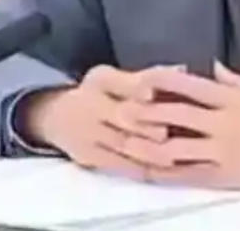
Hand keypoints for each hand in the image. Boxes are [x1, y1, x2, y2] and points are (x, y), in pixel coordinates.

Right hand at [20, 65, 171, 178]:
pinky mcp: (87, 156)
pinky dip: (138, 167)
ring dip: (147, 150)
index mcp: (100, 80)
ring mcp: (86, 132)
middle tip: (167, 132)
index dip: (134, 87)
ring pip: (121, 143)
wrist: (55, 117)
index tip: (151, 94)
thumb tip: (183, 69)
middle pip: (121, 115)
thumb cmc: (98, 94)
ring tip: (171, 153)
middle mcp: (89, 103)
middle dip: (145, 124)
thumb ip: (149, 75)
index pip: (118, 82)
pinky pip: (117, 164)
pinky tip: (158, 170)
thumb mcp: (116, 78)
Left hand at [129, 62, 239, 193]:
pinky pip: (188, 175)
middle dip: (146, 111)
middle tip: (122, 109)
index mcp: (232, 100)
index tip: (141, 79)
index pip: (189, 85)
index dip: (162, 81)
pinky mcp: (225, 176)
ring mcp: (223, 151)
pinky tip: (148, 170)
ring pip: (176, 147)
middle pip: (176, 114)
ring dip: (148, 144)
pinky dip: (166, 173)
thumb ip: (232, 80)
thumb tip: (209, 65)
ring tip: (127, 141)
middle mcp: (224, 123)